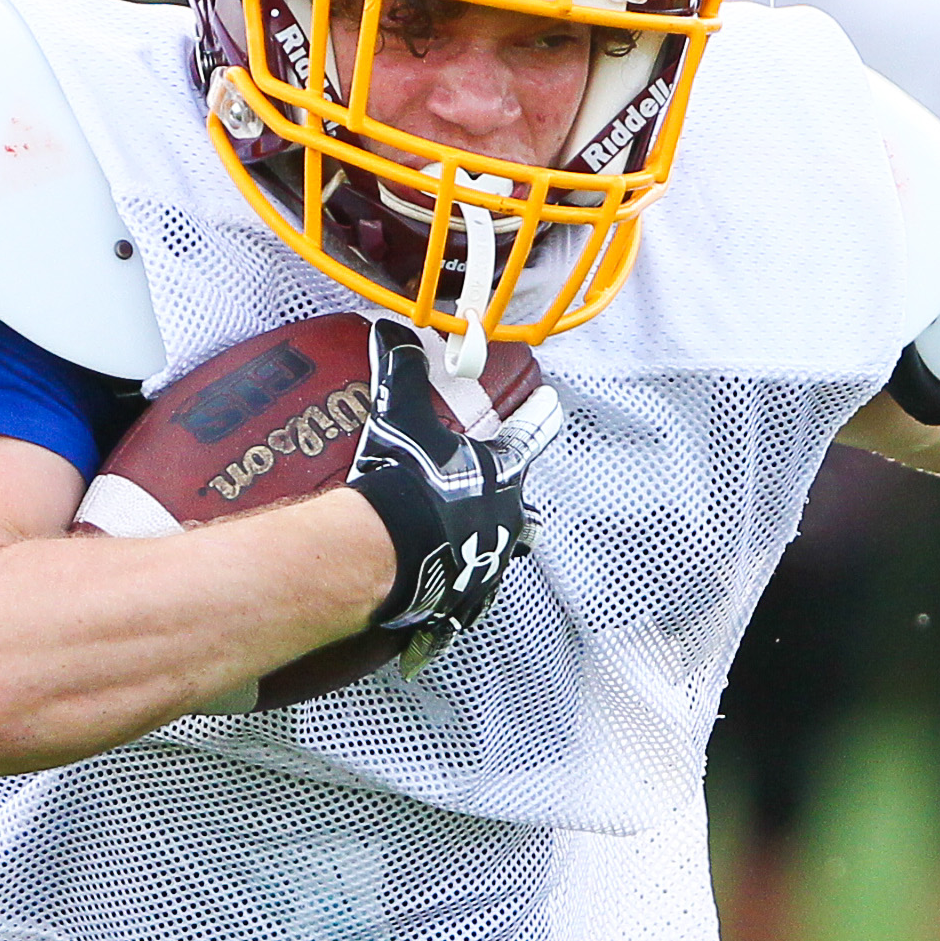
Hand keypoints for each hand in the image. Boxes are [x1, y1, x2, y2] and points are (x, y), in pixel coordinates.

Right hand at [345, 329, 534, 639]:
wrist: (387, 552)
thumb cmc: (407, 480)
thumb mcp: (403, 418)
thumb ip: (401, 373)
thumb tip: (391, 329)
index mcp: (501, 475)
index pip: (529, 437)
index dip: (539, 417)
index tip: (552, 403)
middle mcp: (505, 522)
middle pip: (525, 512)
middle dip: (517, 505)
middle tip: (506, 500)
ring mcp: (487, 566)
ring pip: (500, 558)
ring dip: (489, 552)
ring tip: (472, 551)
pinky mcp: (461, 601)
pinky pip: (461, 604)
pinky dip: (450, 604)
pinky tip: (438, 611)